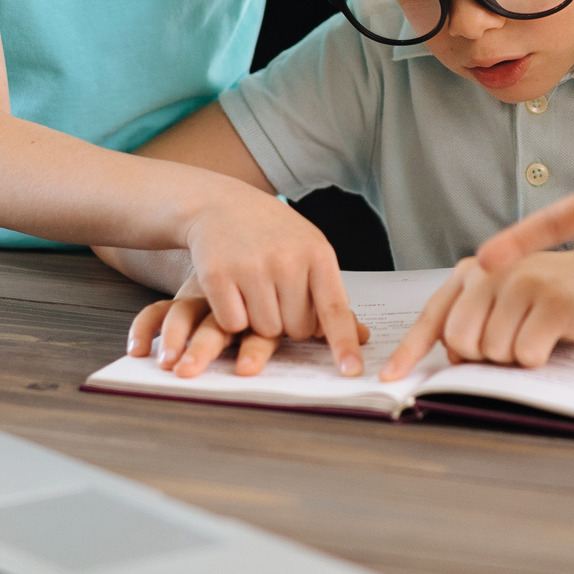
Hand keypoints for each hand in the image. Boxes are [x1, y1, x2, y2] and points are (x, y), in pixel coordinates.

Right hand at [146, 187, 366, 373]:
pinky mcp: (217, 275)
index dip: (343, 343)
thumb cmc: (269, 231)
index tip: (351, 371)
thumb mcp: (307, 246)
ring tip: (253, 288)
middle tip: (275, 294)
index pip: (334, 309)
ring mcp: (251, 267)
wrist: (218, 202)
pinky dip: (231, 316)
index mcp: (317, 253)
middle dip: (288, 322)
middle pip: (297, 328)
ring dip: (259, 321)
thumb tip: (355, 334)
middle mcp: (286, 260)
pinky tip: (231, 289)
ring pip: (265, 330)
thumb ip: (327, 287)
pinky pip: (233, 323)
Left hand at [381, 250, 573, 376]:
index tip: (389, 379)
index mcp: (473, 271)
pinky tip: (551, 340)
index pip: (433, 318)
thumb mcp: (504, 303)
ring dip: (512, 358)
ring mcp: (522, 284)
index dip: (408, 352)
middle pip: (460, 341)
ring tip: (534, 335)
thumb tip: (449, 358)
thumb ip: (471, 322)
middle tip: (509, 343)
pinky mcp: (551, 302)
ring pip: (493, 351)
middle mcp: (493, 272)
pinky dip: (536, 359)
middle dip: (481, 356)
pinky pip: (525, 354)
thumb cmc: (551, 298)